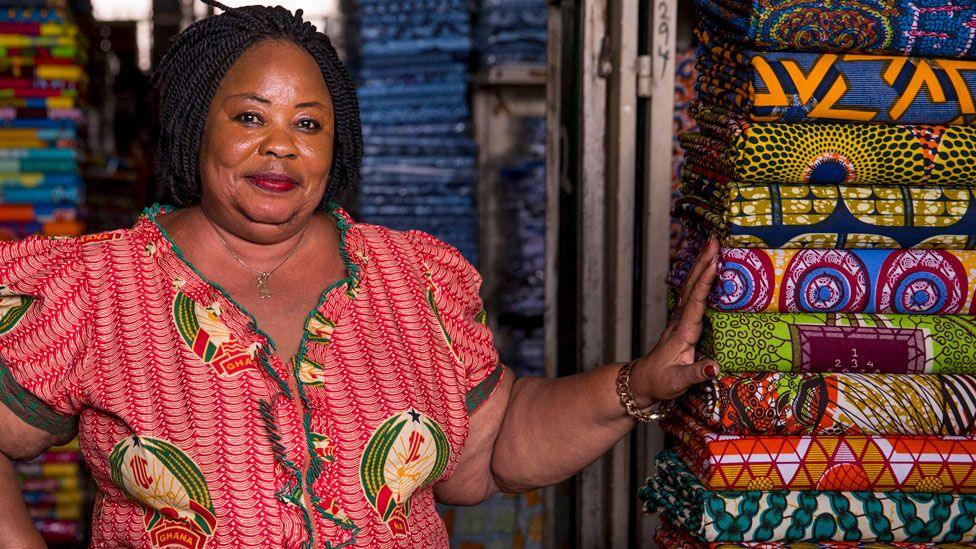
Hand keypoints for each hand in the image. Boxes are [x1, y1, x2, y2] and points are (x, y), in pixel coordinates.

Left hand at [631, 237, 719, 405]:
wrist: (643, 382)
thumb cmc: (660, 383)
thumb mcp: (678, 381)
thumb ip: (696, 373)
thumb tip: (716, 366)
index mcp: (683, 333)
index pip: (696, 303)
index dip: (705, 282)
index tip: (714, 263)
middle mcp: (680, 322)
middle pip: (692, 287)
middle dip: (703, 263)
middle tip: (715, 241)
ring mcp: (680, 321)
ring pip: (691, 287)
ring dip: (701, 266)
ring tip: (712, 246)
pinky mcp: (682, 323)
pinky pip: (692, 295)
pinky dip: (699, 279)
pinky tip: (705, 269)